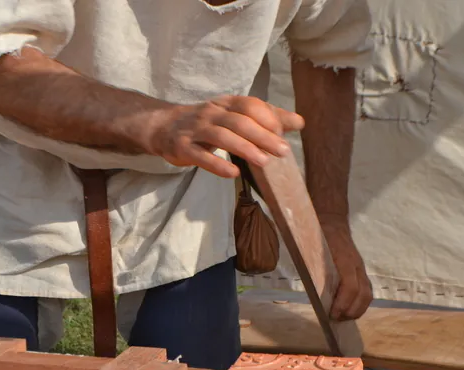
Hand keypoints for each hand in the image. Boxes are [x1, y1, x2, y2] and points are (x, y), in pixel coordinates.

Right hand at [148, 95, 304, 177]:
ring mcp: (195, 130)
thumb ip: (266, 118)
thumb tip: (299, 122)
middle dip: (262, 136)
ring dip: (244, 148)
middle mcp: (210, 113)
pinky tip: (233, 172)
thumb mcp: (234, 116)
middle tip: (282, 152)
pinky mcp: (182, 148)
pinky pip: (201, 156)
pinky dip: (217, 164)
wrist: (164, 128)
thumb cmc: (206, 124)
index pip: (249, 104)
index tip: (283, 134)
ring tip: (264, 162)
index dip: (267, 117)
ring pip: (222, 136)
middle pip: (239, 121)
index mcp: (225, 104)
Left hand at [320, 215, 372, 320]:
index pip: (350, 285)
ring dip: (357, 310)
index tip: (332, 314)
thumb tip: (316, 293)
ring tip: (343, 318)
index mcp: (343, 258)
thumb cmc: (318, 237)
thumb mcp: (312, 250)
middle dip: (351, 310)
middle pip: (363, 294)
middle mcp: (356, 265)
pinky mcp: (361, 271)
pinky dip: (360, 304)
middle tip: (336, 319)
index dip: (343, 303)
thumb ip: (315, 269)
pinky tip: (348, 310)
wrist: (332, 221)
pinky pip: (366, 291)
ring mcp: (360, 268)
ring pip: (367, 294)